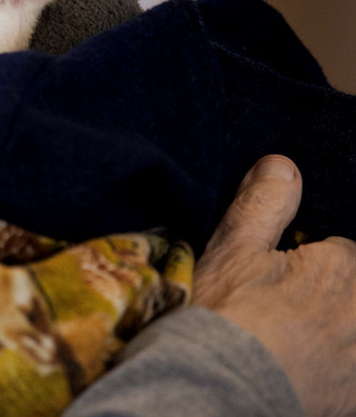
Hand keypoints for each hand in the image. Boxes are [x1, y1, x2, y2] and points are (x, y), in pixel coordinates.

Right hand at [193, 154, 355, 415]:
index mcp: (341, 269)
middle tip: (284, 307)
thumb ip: (262, 205)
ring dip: (336, 326)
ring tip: (292, 338)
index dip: (311, 260)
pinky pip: (349, 369)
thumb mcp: (231, 250)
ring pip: (353, 327)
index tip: (281, 274)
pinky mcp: (353, 398)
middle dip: (329, 293)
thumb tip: (282, 165)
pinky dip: (337, 364)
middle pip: (352, 288)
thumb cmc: (224, 319)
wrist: (217, 394)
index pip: (341, 251)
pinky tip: (303, 367)